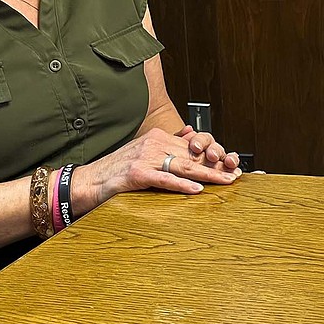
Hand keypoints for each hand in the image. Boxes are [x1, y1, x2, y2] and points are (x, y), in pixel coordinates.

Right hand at [74, 127, 241, 213]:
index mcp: (157, 138)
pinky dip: (181, 184)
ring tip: (225, 180)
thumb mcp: (144, 153)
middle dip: (216, 165)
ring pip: (183, 166)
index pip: (193, 146)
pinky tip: (196, 189)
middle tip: (236, 174)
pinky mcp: (136, 174)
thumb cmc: (116, 171)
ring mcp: (144, 158)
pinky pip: (164, 179)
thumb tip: (191, 135)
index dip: (214, 155)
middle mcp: (153, 144)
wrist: (87, 181)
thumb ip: (167, 146)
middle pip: (192, 155)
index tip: (230, 165)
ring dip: (207, 174)